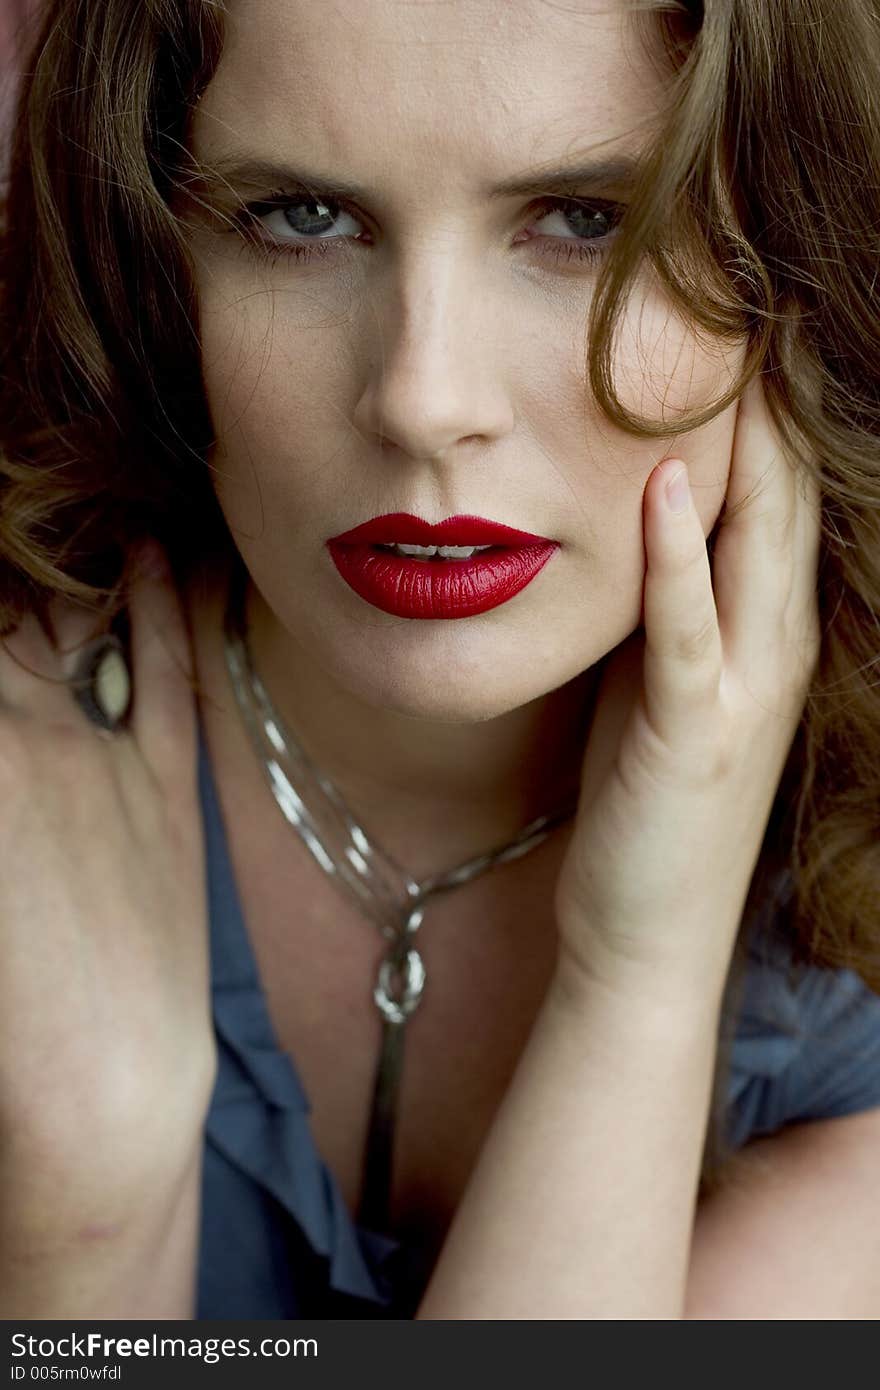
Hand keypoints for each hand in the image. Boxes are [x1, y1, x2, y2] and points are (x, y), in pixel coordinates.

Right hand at [0, 542, 214, 1239]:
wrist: (100, 1086)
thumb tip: (2, 713)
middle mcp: (12, 730)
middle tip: (13, 535)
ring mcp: (94, 751)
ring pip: (58, 616)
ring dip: (39, 556)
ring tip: (37, 507)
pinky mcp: (165, 782)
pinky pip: (160, 666)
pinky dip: (155, 597)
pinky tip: (145, 544)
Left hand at [553, 378, 821, 1004]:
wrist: (645, 929)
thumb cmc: (645, 796)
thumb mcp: (664, 679)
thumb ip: (669, 602)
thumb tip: (635, 518)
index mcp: (764, 632)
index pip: (780, 496)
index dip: (769, 406)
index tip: (733, 316)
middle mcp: (774, 650)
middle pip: (789, 499)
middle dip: (774, 399)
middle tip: (746, 292)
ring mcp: (743, 692)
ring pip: (760, 548)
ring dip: (747, 449)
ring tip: (728, 347)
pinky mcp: (693, 734)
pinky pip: (690, 629)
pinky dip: (681, 556)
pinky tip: (667, 482)